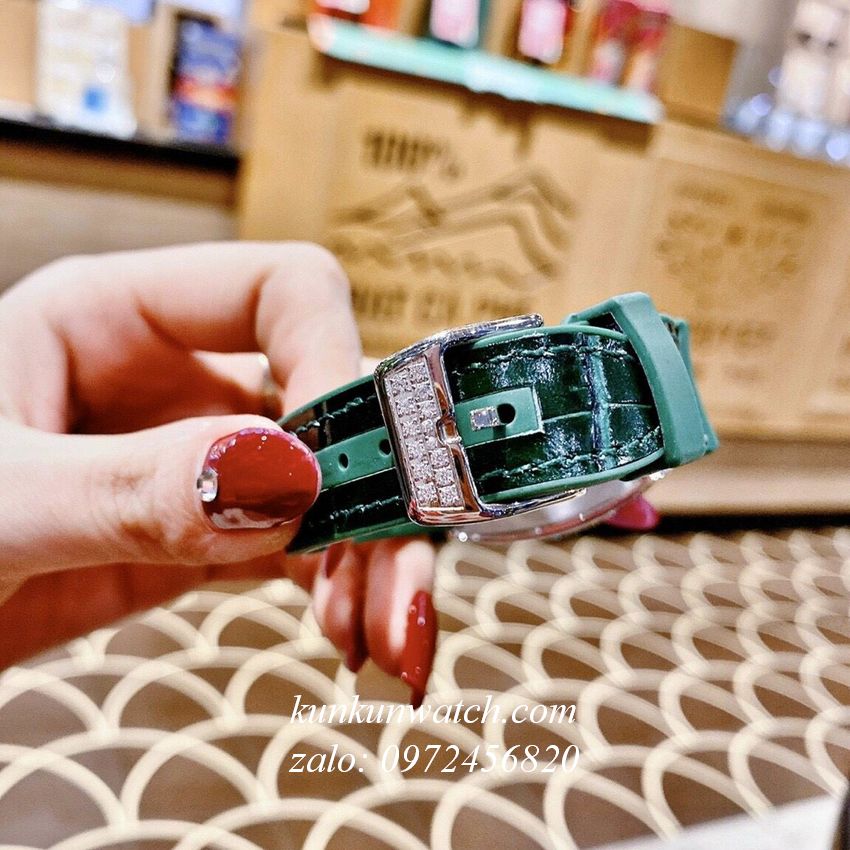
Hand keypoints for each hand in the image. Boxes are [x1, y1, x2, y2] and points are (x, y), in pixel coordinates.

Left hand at [0, 243, 436, 705]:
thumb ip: (126, 488)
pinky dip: (337, 587)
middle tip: (400, 588)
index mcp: (116, 316)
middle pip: (326, 406)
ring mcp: (196, 462)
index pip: (281, 293)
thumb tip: (283, 477)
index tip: (339, 466)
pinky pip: (298, 548)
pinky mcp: (201, 538)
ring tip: (388, 636)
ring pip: (327, 486)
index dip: (331, 364)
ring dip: (372, 555)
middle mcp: (174, 379)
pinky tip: (350, 633)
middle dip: (376, 493)